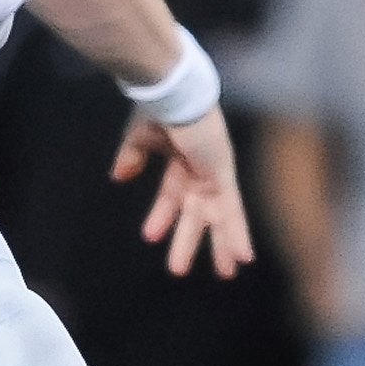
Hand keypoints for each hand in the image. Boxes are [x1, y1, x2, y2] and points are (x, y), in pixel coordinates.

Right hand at [111, 108, 254, 278]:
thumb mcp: (139, 137)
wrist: (172, 91)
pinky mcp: (223, 176)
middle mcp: (201, 170)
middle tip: (181, 269)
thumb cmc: (157, 108)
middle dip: (190, 241)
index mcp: (181, 161)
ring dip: (221, 246)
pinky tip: (244, 258)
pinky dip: (238, 235)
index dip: (162, 217)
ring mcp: (215, 174)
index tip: (150, 236)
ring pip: (219, 218)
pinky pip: (233, 212)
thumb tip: (119, 176)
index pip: (172, 197)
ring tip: (226, 274)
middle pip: (196, 214)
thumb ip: (131, 157)